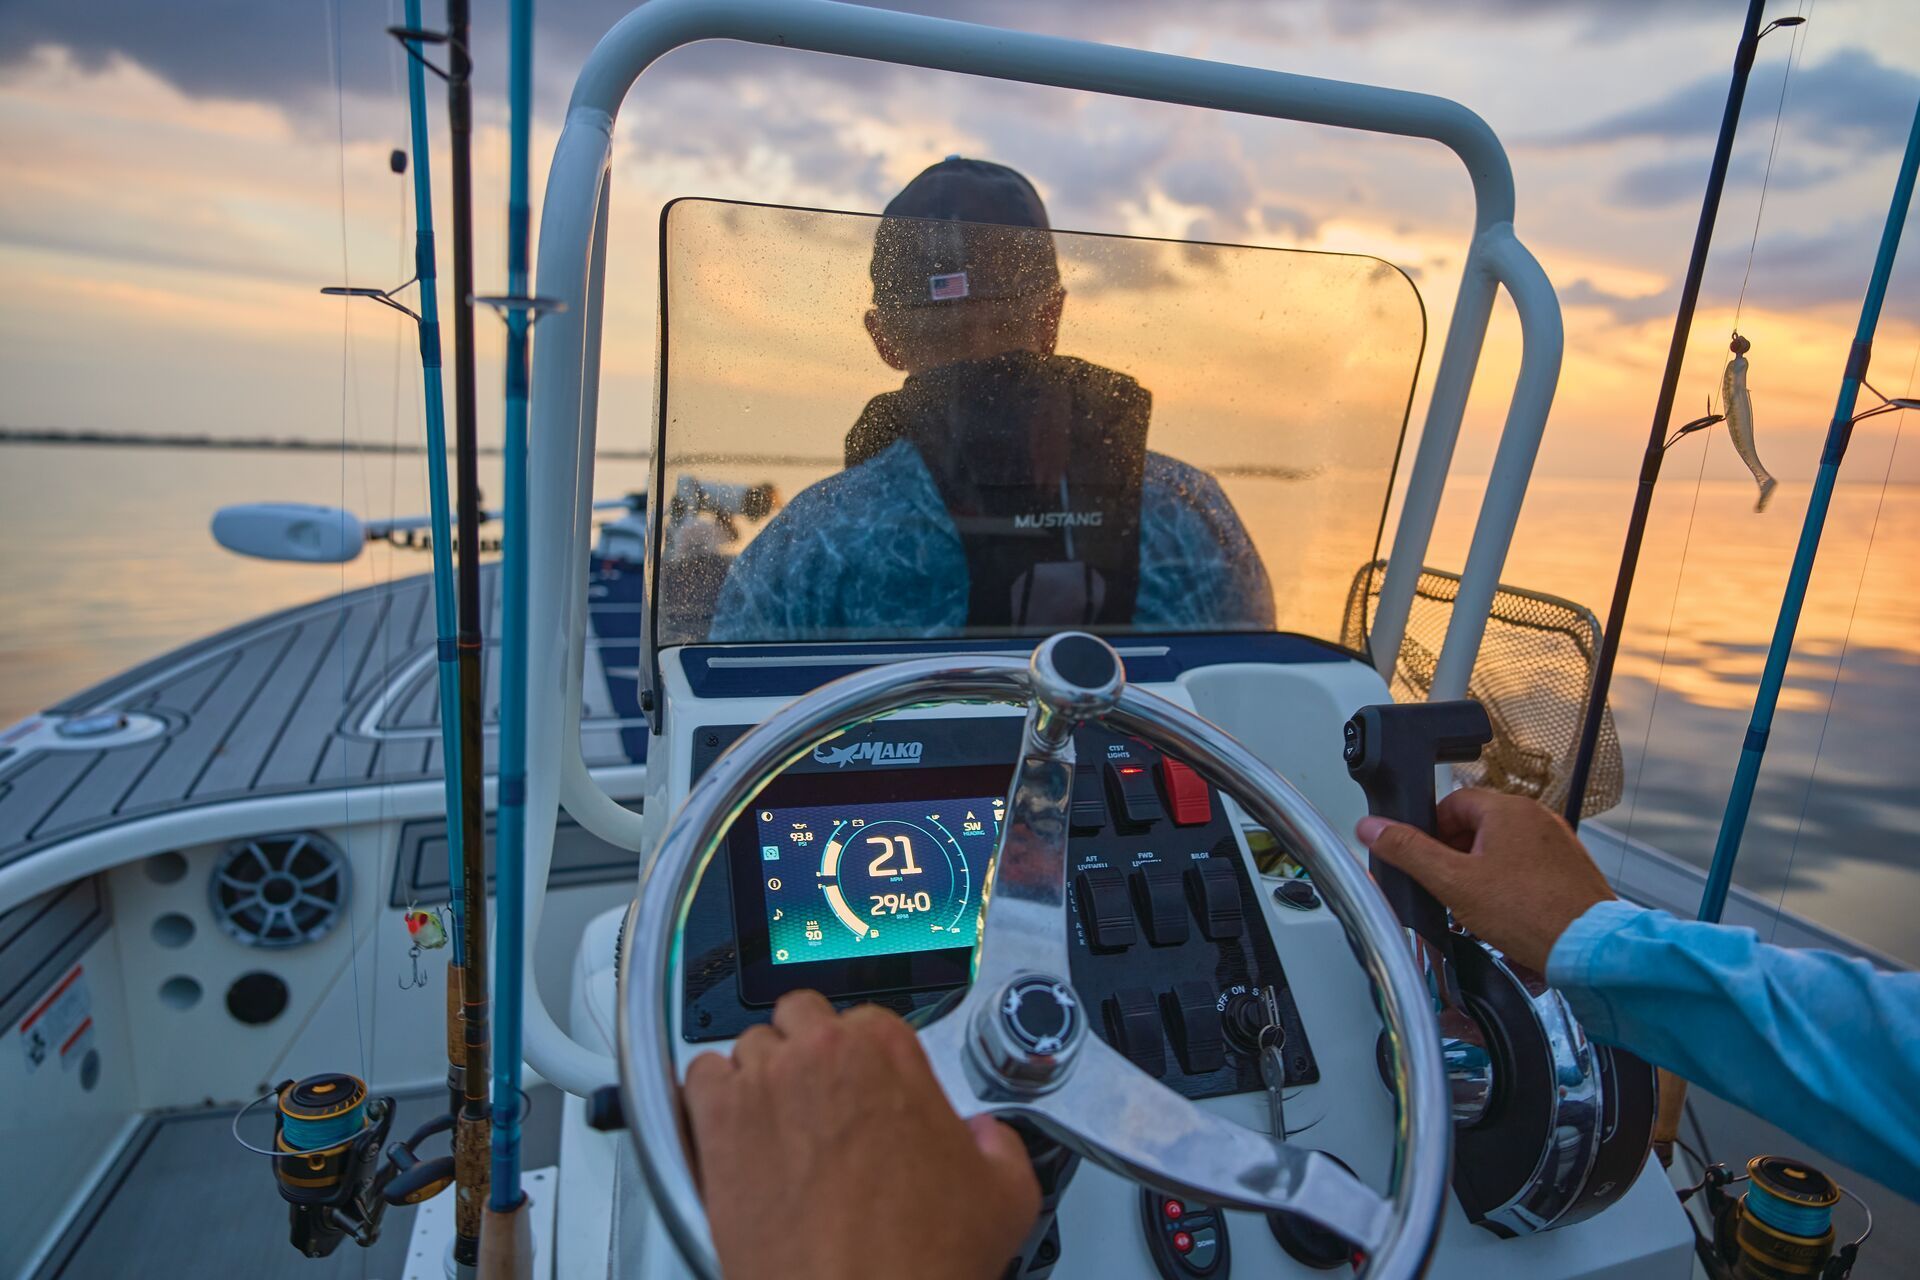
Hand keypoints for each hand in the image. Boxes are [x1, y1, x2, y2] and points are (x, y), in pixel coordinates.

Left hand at [684, 990, 1040, 1279]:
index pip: (863, 1018)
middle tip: (816, 1095)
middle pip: (799, 1015)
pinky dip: (709, 1096)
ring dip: (759, 1075)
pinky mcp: (717, 1121)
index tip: (862, 1083)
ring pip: (748, 1045)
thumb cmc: (917, 1257)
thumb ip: (998, 1145)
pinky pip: (699, 1077)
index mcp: (888, 1051)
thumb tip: (986, 1138)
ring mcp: (764, 1082)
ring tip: (773, 1122)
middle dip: (806, 1048)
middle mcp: (822, 1053)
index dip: (861, 1055)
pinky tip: (728, 1126)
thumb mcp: (1004, 1195)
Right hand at [1355, 789, 1614, 972]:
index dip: (1430, 833)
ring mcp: (1557, 843)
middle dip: (1455, 859)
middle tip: (1448, 890)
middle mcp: (1536, 818)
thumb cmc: (1530, 914)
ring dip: (1481, 874)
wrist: (1588, 949)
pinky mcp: (1570, 869)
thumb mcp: (1453, 883)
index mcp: (1508, 809)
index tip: (1425, 862)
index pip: (1451, 804)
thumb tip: (1372, 828)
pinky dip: (1510, 887)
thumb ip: (1409, 851)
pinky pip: (1527, 868)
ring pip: (1501, 850)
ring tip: (1476, 909)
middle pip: (1476, 827)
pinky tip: (1505, 915)